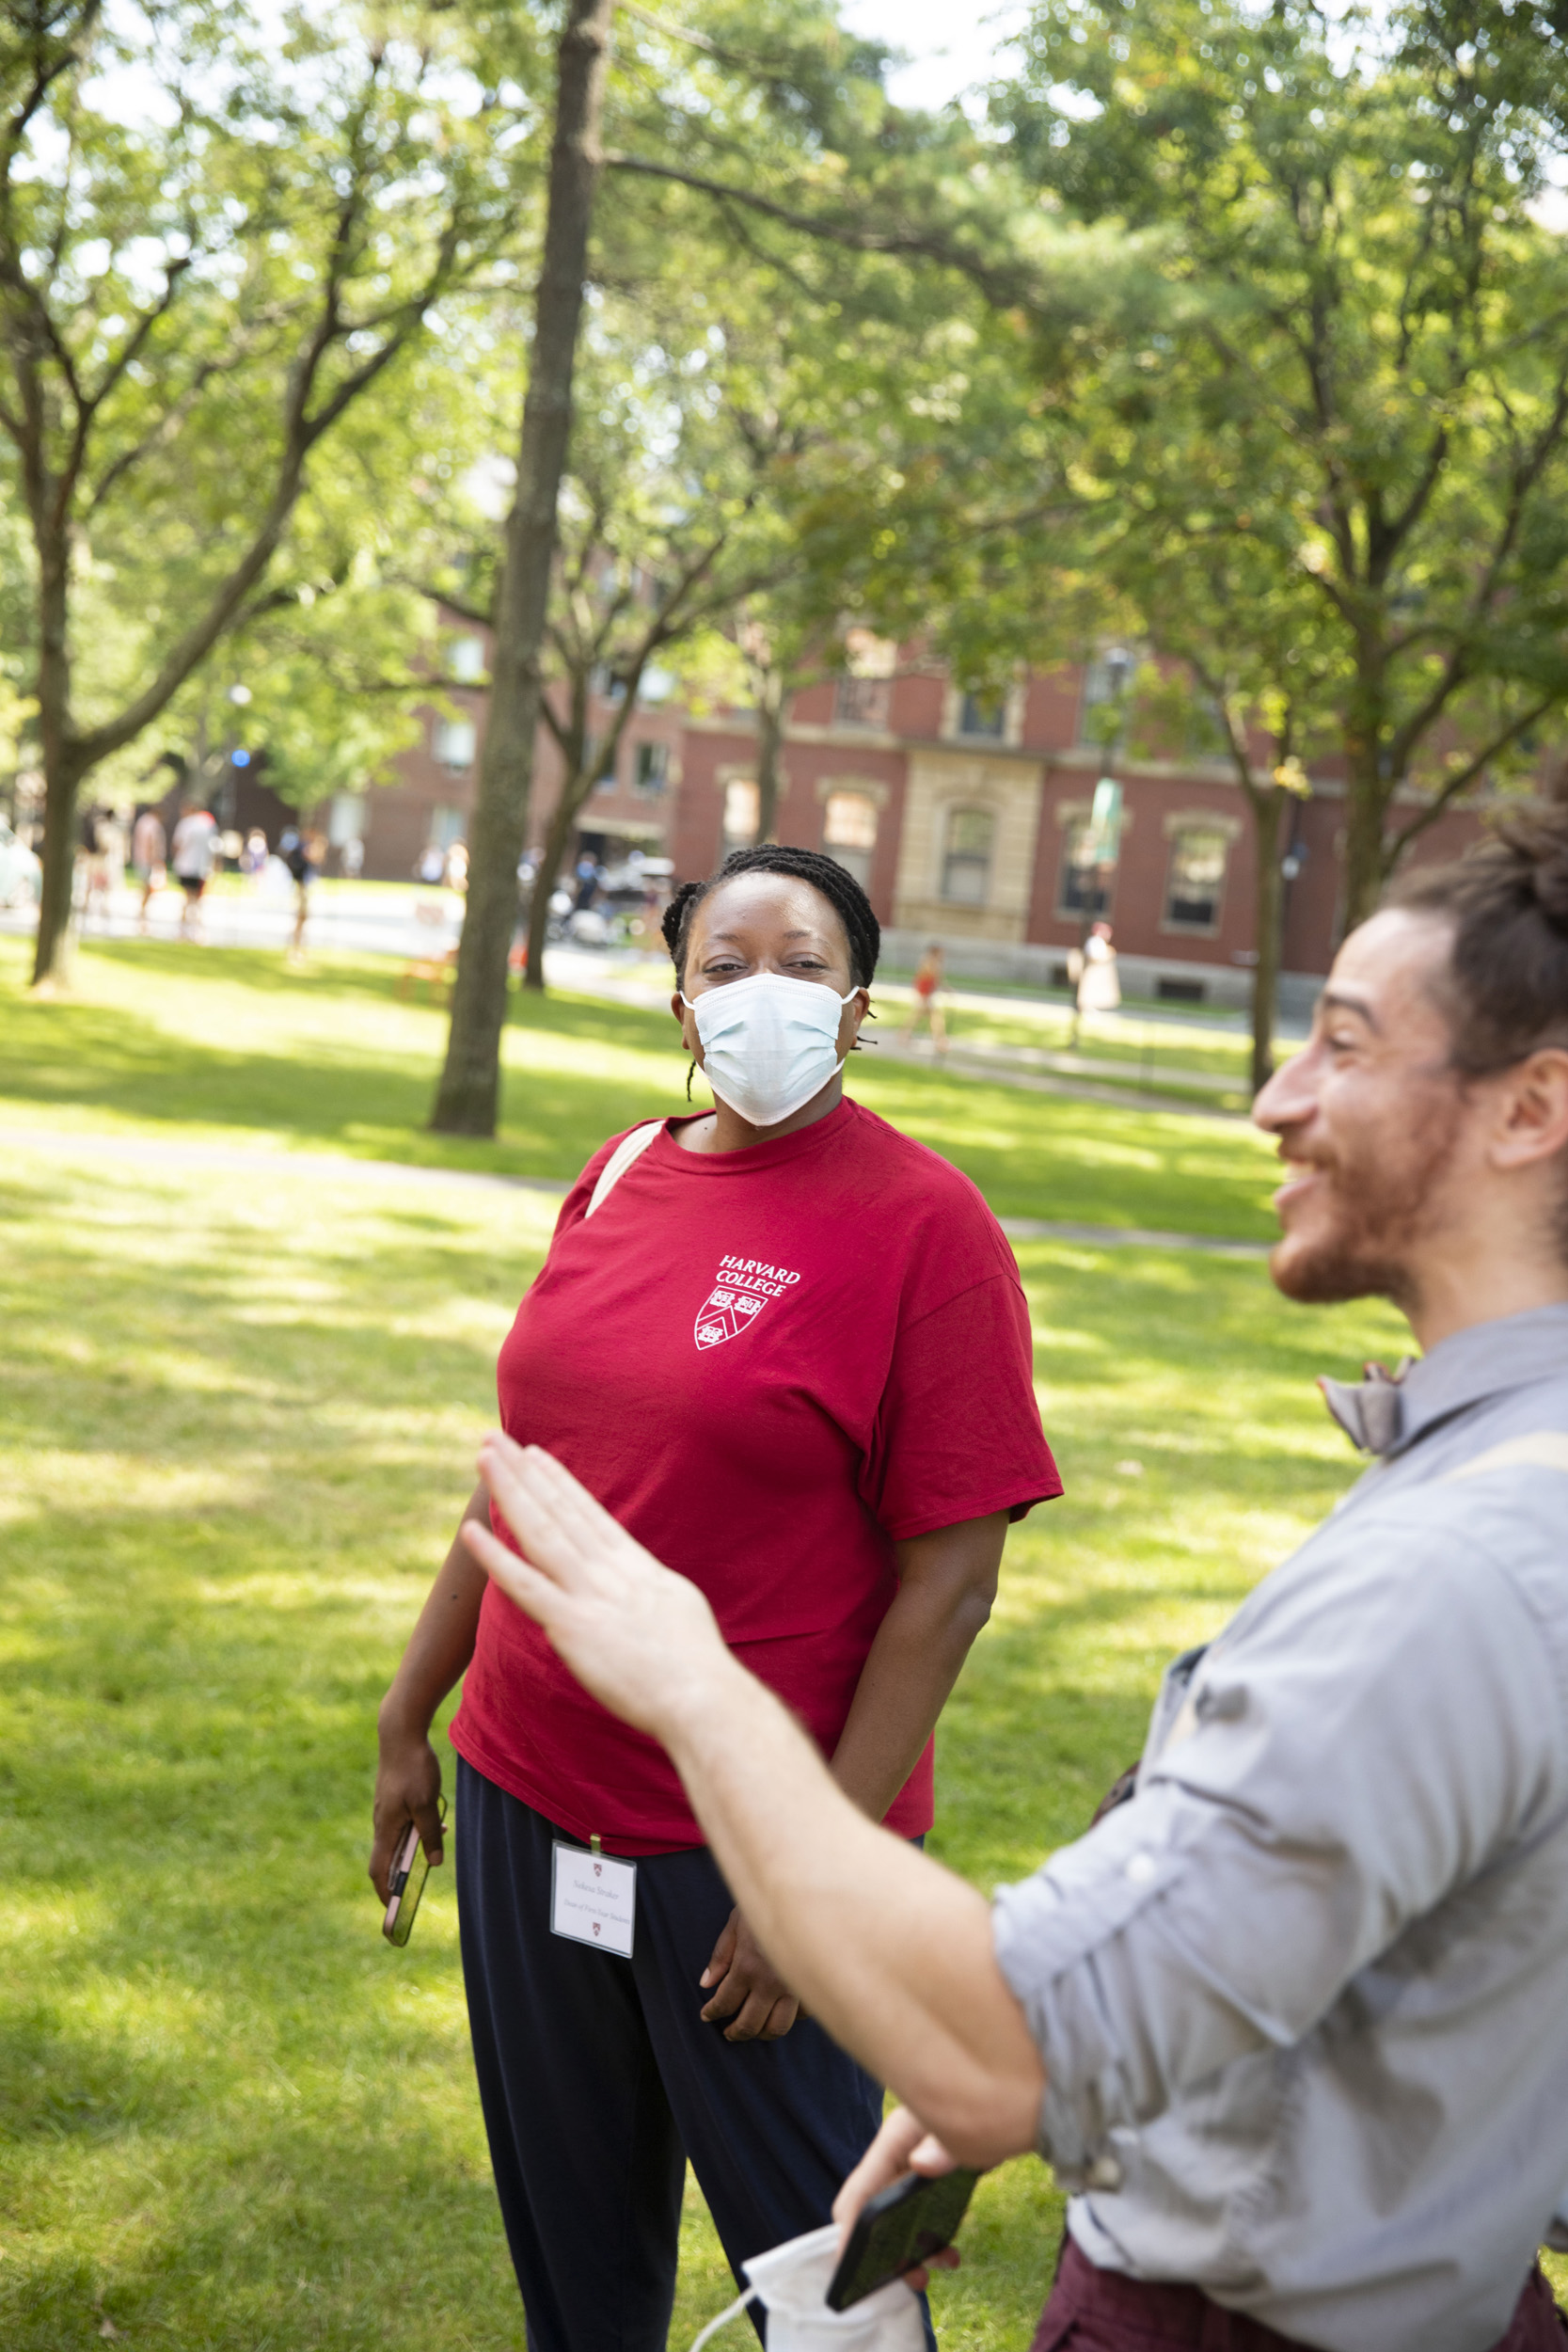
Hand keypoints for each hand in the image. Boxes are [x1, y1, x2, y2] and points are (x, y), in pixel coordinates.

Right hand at [369, 1718, 444, 1905]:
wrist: (400, 1733)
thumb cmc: (413, 1767)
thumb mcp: (426, 1803)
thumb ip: (430, 1833)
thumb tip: (433, 1863)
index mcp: (385, 1828)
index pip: (378, 1871)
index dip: (384, 1892)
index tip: (392, 1909)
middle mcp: (381, 1822)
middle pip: (386, 1858)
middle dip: (398, 1876)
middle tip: (413, 1889)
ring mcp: (385, 1809)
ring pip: (396, 1839)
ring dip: (411, 1850)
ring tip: (434, 1849)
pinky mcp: (392, 1798)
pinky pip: (401, 1823)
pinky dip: (414, 1830)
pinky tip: (436, 1821)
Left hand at [460, 1434, 730, 1739]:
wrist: (702, 1697)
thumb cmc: (697, 1666)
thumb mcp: (677, 1607)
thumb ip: (647, 1590)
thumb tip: (636, 1585)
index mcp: (635, 1565)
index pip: (588, 1513)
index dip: (557, 1481)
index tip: (534, 1454)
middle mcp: (609, 1570)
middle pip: (558, 1510)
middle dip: (523, 1471)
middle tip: (493, 1437)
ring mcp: (589, 1595)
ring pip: (539, 1531)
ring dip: (509, 1491)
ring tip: (483, 1457)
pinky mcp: (572, 1626)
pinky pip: (525, 1585)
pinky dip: (496, 1556)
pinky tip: (470, 1531)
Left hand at [700, 1905, 798, 2040]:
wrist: (806, 1893)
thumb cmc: (768, 1903)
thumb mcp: (737, 1922)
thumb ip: (720, 1955)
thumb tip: (706, 1983)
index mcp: (747, 1966)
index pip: (725, 2003)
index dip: (712, 2013)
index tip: (707, 2015)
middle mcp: (770, 1982)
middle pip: (749, 2024)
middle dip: (735, 2033)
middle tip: (729, 2033)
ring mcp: (794, 1986)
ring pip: (777, 2027)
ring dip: (761, 2033)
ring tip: (754, 2030)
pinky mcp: (812, 1985)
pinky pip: (802, 2014)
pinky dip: (791, 2017)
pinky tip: (782, 2010)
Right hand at [832, 2107, 963, 2288]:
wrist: (1001, 2102)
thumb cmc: (976, 2104)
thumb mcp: (959, 2125)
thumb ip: (943, 2144)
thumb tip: (920, 2165)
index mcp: (893, 2141)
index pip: (860, 2188)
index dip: (849, 2228)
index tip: (847, 2263)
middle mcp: (897, 2158)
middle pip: (873, 2211)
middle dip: (883, 2250)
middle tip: (907, 2278)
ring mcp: (912, 2171)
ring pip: (896, 2220)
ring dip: (909, 2251)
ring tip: (926, 2276)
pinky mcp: (929, 2182)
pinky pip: (919, 2218)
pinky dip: (931, 2241)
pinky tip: (950, 2256)